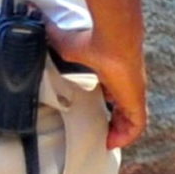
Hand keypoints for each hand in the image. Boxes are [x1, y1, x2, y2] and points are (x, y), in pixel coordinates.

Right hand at [54, 24, 147, 150]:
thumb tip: (37, 30)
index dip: (106, 106)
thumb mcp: (67, 49)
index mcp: (113, 73)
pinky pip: (137, 125)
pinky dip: (127, 136)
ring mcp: (133, 93)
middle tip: (100, 135)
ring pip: (132, 120)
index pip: (113, 93)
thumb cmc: (91, 40)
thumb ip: (56, 46)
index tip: (93, 115)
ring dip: (120, 133)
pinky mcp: (137, 100)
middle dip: (114, 123)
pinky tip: (113, 143)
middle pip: (124, 109)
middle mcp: (126, 84)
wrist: (110, 37)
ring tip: (106, 143)